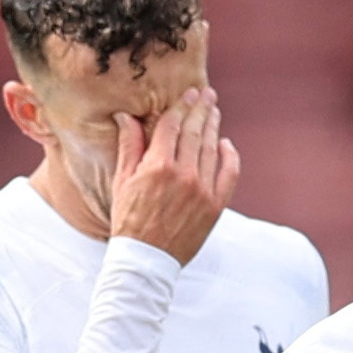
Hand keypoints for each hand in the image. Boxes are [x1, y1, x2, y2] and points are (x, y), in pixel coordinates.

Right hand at [106, 89, 238, 264]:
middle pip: (194, 131)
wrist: (147, 260)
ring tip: (214, 111)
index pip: (172, 124)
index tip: (189, 93)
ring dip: (213, 126)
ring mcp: (202, 190)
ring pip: (211, 148)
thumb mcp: (122, 181)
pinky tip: (226, 144)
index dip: (181, 105)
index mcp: (157, 165)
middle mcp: (183, 174)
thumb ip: (129, 146)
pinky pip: (229, 173)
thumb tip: (127, 116)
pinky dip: (230, 156)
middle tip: (207, 93)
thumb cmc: (129, 220)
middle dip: (201, 108)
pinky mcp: (215, 206)